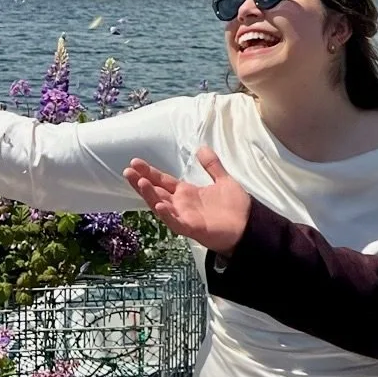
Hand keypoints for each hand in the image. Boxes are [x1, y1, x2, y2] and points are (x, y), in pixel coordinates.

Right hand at [123, 146, 251, 255]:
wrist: (249, 226)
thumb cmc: (235, 207)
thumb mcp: (223, 180)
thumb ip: (212, 165)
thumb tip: (201, 148)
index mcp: (186, 193)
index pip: (163, 181)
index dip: (150, 172)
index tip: (135, 162)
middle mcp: (181, 204)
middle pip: (157, 191)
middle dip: (142, 182)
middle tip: (128, 171)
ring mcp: (184, 217)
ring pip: (162, 205)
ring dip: (150, 195)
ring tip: (139, 182)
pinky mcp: (192, 228)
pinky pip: (176, 222)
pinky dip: (167, 214)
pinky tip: (159, 205)